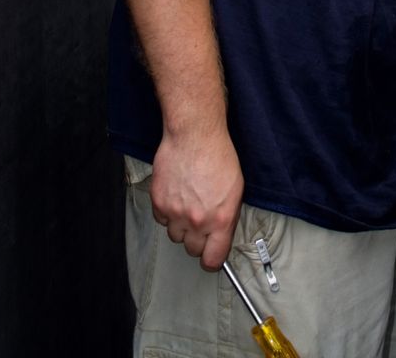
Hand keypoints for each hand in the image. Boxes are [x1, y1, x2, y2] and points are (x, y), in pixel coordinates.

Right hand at [150, 127, 244, 270]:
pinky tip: (177, 195)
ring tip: (188, 203)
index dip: (212, 259)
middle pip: (192, 249)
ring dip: (181, 225)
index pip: (213, 260)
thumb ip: (227, 217)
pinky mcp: (159, 202)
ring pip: (175, 235)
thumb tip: (221, 236)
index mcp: (220, 219)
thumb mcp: (236, 189)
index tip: (211, 255)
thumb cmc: (218, 156)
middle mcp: (197, 220)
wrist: (194, 135)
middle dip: (197, 239)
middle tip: (200, 221)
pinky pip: (161, 220)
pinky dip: (167, 211)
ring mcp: (176, 212)